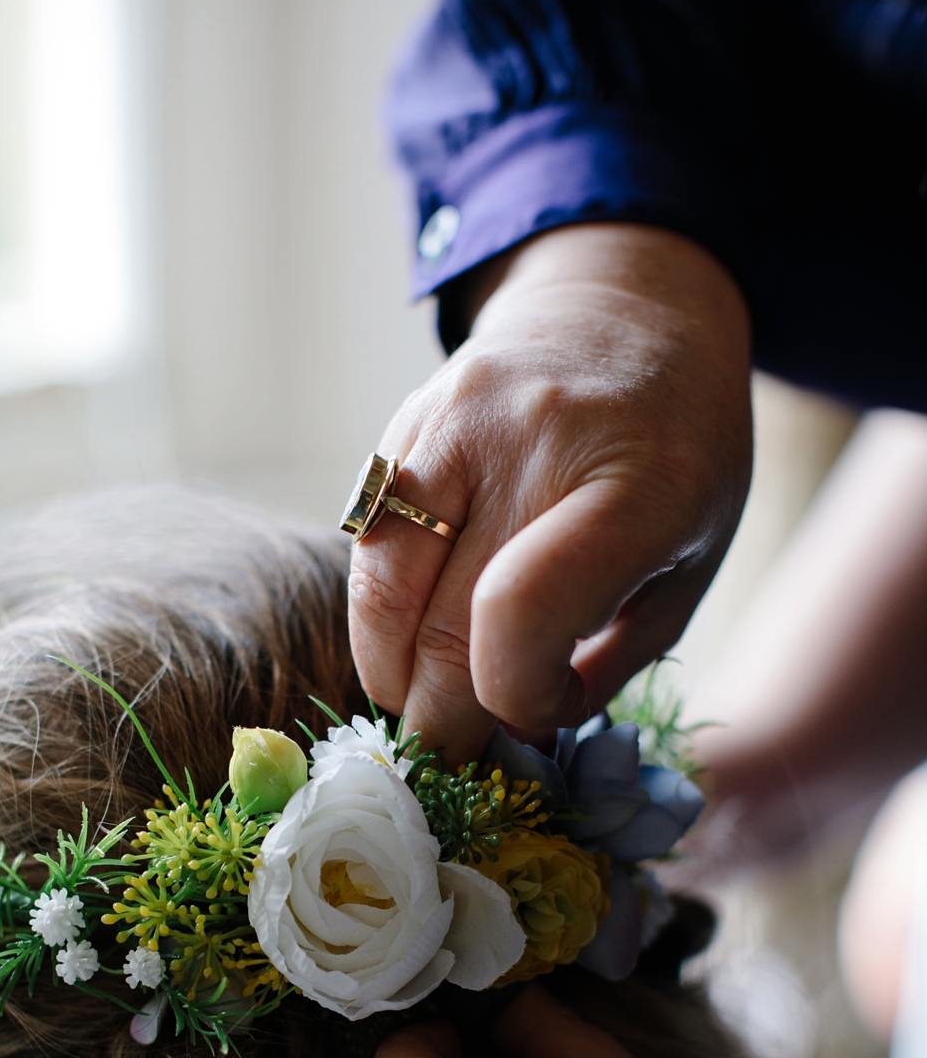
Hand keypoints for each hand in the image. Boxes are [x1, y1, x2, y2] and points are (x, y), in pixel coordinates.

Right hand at [349, 223, 751, 761]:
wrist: (631, 308)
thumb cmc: (678, 457)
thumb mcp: (688, 566)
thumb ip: (607, 662)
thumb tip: (513, 729)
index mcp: (639, 485)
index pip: (519, 618)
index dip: (509, 699)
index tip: (528, 719)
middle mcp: (539, 439)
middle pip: (442, 624)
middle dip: (440, 716)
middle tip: (456, 749)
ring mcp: (458, 417)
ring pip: (380, 587)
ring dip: (389, 670)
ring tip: (422, 696)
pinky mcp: (406, 418)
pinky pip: (368, 542)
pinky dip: (380, 609)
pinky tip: (413, 629)